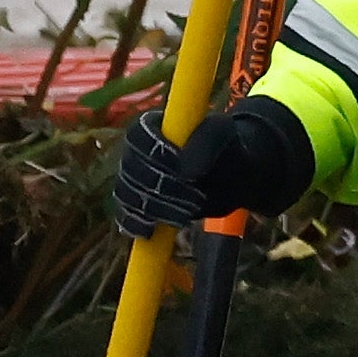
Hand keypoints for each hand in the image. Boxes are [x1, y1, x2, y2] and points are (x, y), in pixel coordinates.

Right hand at [110, 102, 313, 236]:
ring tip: (190, 211)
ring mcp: (133, 179)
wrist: (230, 174)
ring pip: (129, 195)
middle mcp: (136, 152)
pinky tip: (151, 230)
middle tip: (195, 195)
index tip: (177, 162)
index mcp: (153, 126)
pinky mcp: (137, 204)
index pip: (138, 136)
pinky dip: (137, 224)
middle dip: (161, 185)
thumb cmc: (226, 147)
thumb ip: (206, 142)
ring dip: (156, 207)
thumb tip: (185, 171)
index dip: (153, 149)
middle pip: (132, 169)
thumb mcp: (224, 135)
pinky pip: (127, 216)